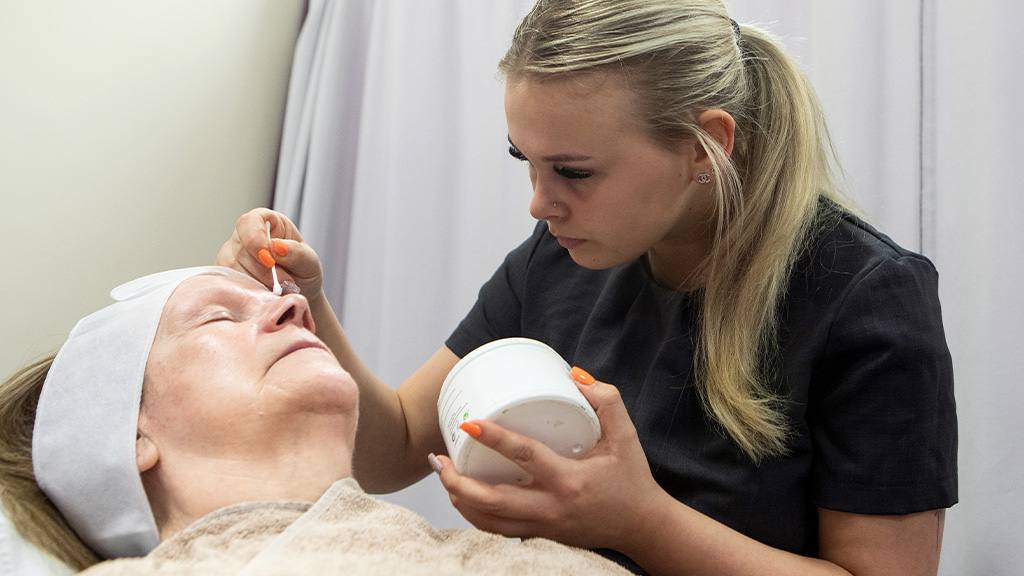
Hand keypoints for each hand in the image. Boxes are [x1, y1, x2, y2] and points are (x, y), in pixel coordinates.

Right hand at [216, 208, 323, 299]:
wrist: (300, 292)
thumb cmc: (304, 271)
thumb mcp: (310, 261)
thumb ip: (296, 253)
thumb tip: (276, 245)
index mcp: (268, 222)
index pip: (249, 222)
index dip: (255, 239)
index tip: (269, 260)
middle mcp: (246, 236)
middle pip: (241, 248)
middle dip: (263, 270)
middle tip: (283, 282)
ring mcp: (233, 254)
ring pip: (232, 267)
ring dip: (256, 281)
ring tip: (278, 288)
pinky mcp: (228, 274)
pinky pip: (229, 281)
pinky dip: (247, 290)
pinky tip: (264, 292)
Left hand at [434, 371, 666, 551]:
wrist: (642, 528)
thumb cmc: (633, 479)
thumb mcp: (626, 436)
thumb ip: (607, 401)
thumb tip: (575, 375)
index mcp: (570, 481)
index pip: (525, 457)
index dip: (495, 439)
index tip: (470, 424)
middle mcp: (552, 508)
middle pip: (491, 501)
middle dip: (457, 482)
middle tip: (438, 458)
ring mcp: (544, 527)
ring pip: (488, 521)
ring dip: (459, 500)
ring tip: (442, 475)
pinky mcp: (541, 536)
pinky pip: (498, 530)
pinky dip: (475, 515)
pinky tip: (462, 497)